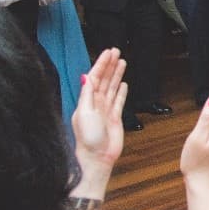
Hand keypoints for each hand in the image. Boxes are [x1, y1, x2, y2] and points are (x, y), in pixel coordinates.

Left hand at [73, 48, 127, 168]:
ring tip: (122, 62)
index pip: (95, 77)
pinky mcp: (115, 117)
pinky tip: (124, 84)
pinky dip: (121, 91)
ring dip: (117, 74)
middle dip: (110, 65)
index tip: (108, 53)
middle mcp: (96, 103)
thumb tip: (86, 76)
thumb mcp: (84, 113)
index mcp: (87, 101)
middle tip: (117, 51)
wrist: (97, 158)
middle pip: (104, 79)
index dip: (101, 64)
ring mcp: (106, 110)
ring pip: (112, 87)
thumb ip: (87, 94)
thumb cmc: (88, 138)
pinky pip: (119, 100)